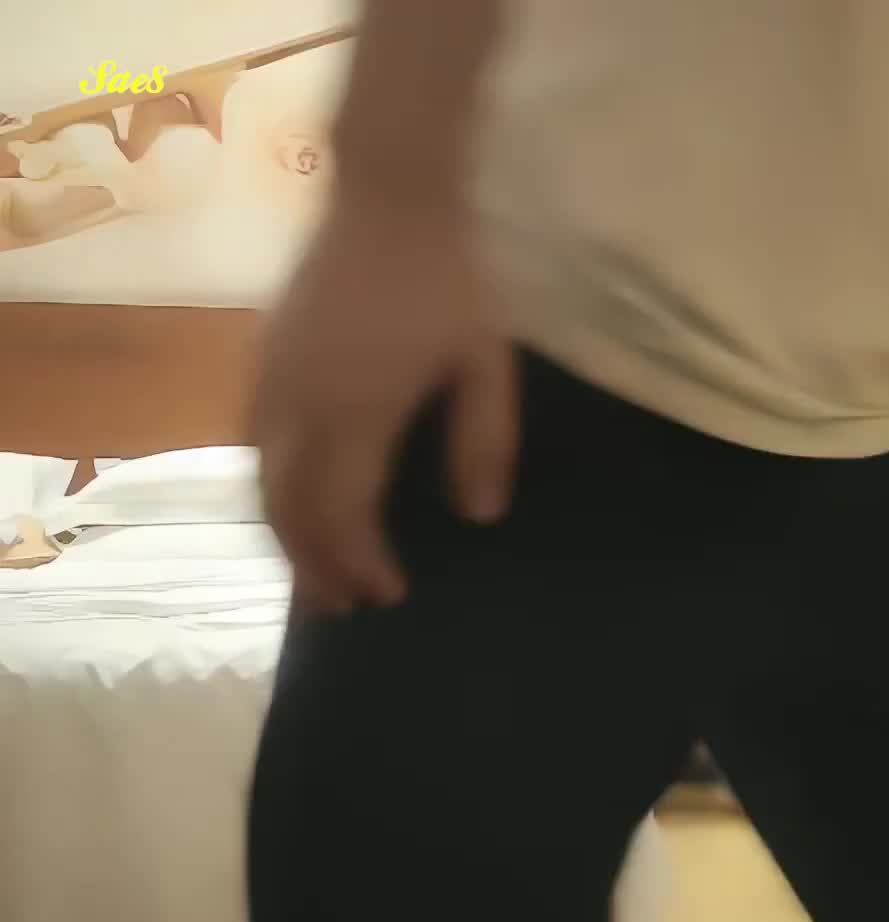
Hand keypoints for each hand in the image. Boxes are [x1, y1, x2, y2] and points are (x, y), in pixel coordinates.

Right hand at [253, 195, 515, 614]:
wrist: (387, 195)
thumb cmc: (448, 279)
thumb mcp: (486, 362)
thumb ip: (484, 440)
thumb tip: (481, 516)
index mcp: (356, 407)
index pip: (343, 510)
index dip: (360, 562)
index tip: (389, 595)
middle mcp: (298, 402)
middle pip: (287, 508)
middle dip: (312, 566)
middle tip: (343, 609)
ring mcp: (271, 379)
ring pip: (259, 479)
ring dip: (284, 535)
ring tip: (315, 576)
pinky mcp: (263, 359)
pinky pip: (253, 445)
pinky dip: (272, 491)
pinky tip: (297, 507)